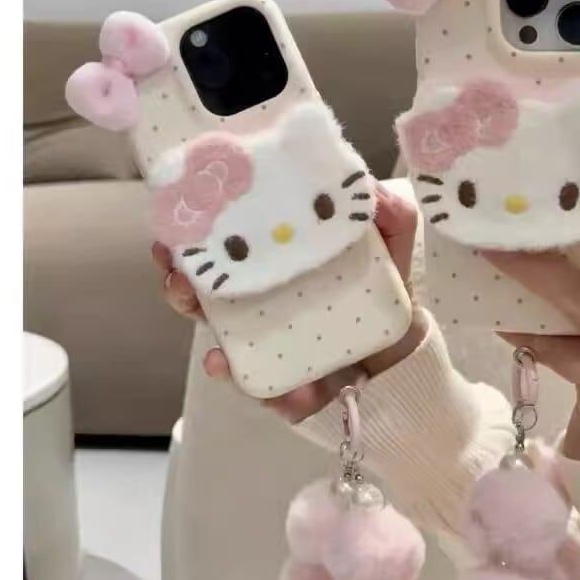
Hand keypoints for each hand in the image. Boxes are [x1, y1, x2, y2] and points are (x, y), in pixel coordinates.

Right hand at [151, 183, 423, 422]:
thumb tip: (367, 187)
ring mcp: (268, 347)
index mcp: (276, 266)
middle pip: (204, 297)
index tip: (173, 229)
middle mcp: (261, 304)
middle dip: (180, 286)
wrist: (406, 350)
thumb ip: (387, 211)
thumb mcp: (390, 240)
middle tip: (177, 276)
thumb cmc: (384, 286)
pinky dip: (257, 389)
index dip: (193, 239)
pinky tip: (249, 377)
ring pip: (220, 344)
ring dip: (210, 348)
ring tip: (207, 339)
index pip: (225, 250)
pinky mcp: (286, 386)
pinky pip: (265, 391)